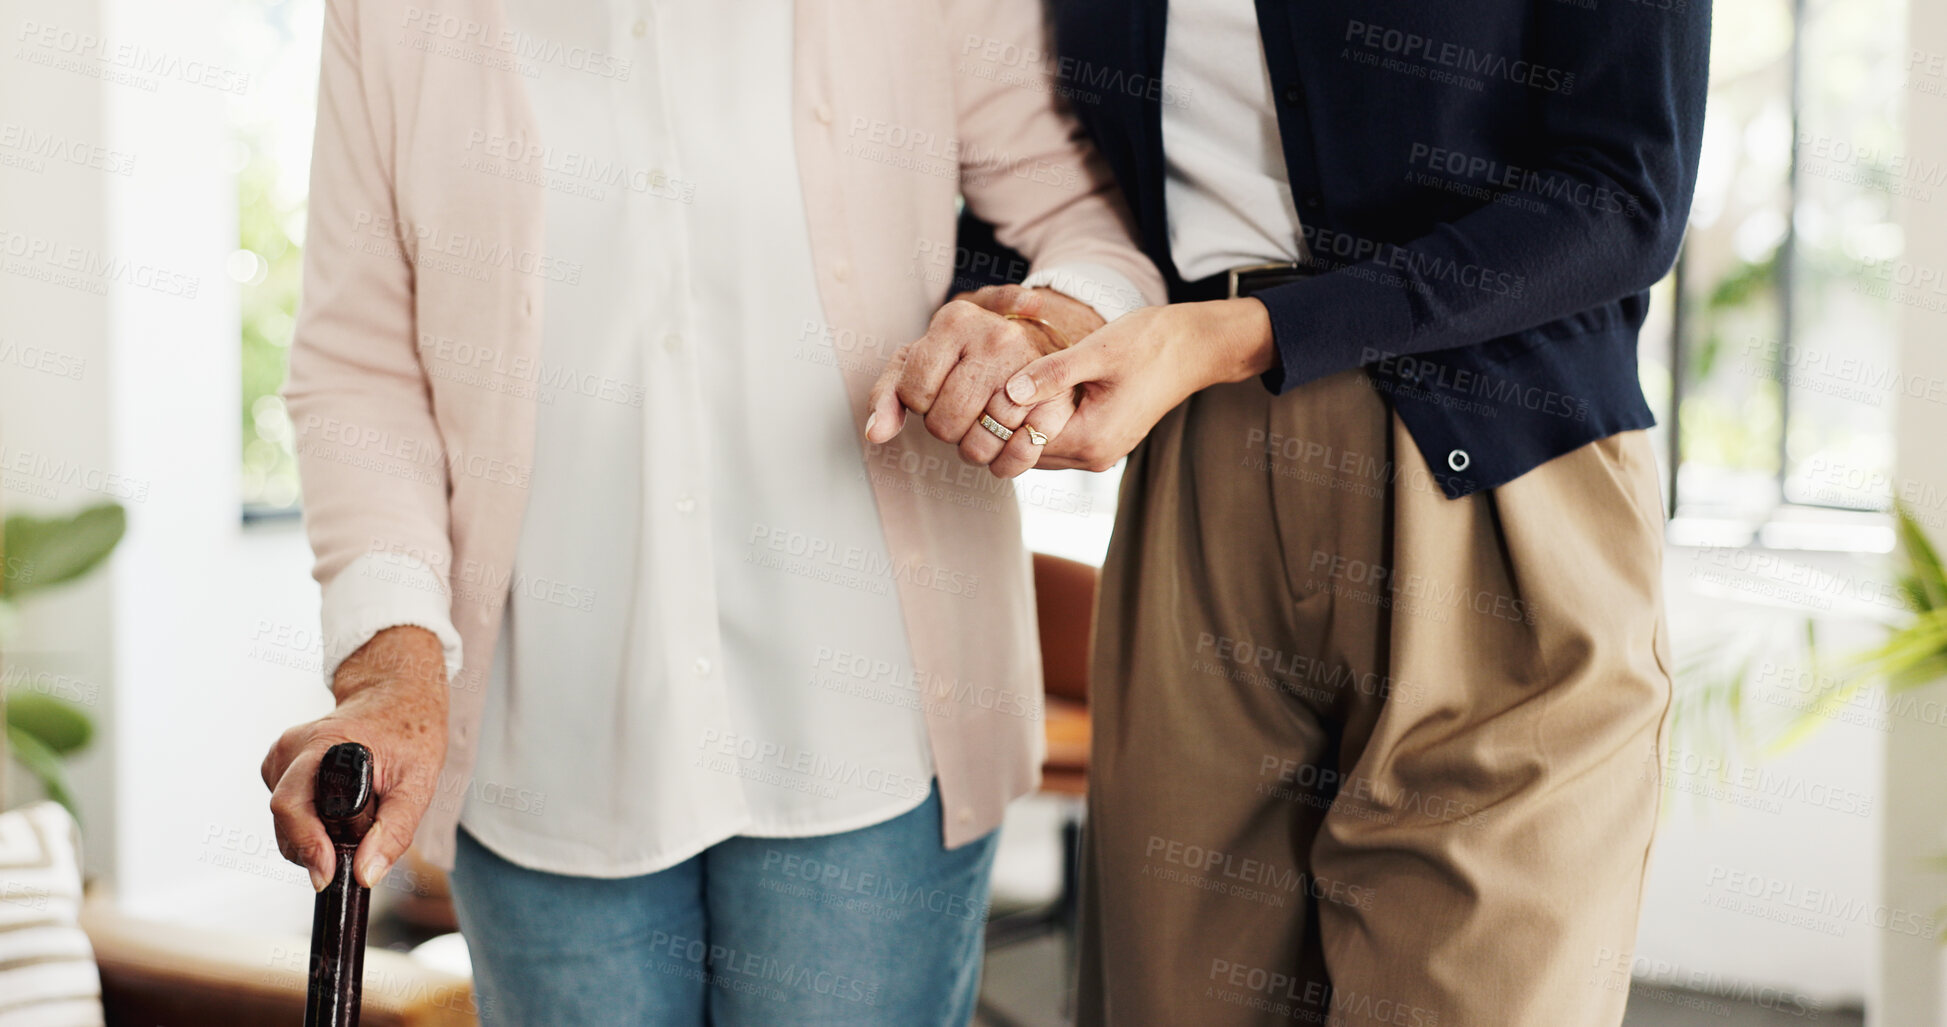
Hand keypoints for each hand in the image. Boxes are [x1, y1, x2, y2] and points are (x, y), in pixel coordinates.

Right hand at [262, 625, 448, 891]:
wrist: (397, 698)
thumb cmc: (409, 733)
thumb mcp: (418, 782)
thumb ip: (394, 830)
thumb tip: (365, 874)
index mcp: (322, 743)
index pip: (292, 806)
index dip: (307, 844)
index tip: (328, 873)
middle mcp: (292, 747)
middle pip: (285, 819)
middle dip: (317, 845)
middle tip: (359, 844)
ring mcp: (281, 755)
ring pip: (286, 819)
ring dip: (317, 834)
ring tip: (357, 817)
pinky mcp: (279, 766)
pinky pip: (289, 810)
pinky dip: (312, 822)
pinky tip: (340, 807)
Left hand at [864, 285, 1103, 477]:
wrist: (1027, 344)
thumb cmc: (959, 358)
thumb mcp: (918, 361)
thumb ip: (888, 395)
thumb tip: (876, 433)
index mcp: (955, 320)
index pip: (914, 394)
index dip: (918, 403)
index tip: (933, 389)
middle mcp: (996, 337)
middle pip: (945, 423)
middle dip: (945, 428)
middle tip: (959, 411)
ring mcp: (1030, 368)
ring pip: (979, 445)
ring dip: (974, 448)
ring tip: (980, 426)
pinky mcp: (1057, 400)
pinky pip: (1019, 455)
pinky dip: (1005, 464)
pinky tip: (1002, 450)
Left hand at [1001, 299, 1276, 473]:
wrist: (1195, 347)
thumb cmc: (1150, 343)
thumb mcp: (1098, 351)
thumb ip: (1053, 373)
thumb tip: (1010, 391)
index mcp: (1091, 440)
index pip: (1023, 444)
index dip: (997, 419)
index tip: (977, 388)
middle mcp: (1095, 456)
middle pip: (1027, 453)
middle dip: (1003, 426)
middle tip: (978, 388)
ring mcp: (1100, 451)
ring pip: (1040, 449)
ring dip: (1021, 425)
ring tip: (998, 389)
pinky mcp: (1104, 439)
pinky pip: (1058, 440)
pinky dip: (1040, 422)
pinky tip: (1028, 393)